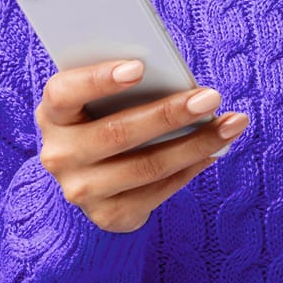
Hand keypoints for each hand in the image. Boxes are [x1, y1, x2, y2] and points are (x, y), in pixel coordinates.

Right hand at [35, 59, 249, 233]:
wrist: (92, 177)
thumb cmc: (104, 118)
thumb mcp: (101, 99)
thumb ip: (126, 85)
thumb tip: (178, 80)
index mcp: (52, 114)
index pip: (64, 93)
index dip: (98, 79)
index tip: (140, 66)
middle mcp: (59, 155)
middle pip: (117, 133)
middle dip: (170, 114)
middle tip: (211, 97)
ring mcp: (81, 190)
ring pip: (146, 166)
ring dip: (195, 144)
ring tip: (230, 124)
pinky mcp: (108, 215)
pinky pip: (157, 191)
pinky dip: (190, 168)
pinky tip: (214, 151)